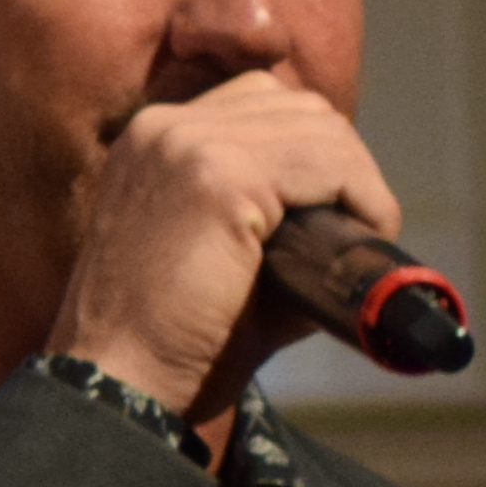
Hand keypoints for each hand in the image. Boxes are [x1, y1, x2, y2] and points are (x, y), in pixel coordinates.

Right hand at [38, 73, 401, 421]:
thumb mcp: (208, 253)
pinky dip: (366, 198)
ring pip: (321, 129)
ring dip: (360, 181)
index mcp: (152, 140)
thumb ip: (262, 217)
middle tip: (356, 227)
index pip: (260, 102)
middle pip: (296, 107)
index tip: (333, 209)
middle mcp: (163, 128)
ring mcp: (189, 146)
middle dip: (342, 160)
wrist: (119, 384)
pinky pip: (330, 164)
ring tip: (362, 236)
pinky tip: (366, 236)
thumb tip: (346, 218)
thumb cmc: (164, 341)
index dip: (311, 150)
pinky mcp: (220, 179)